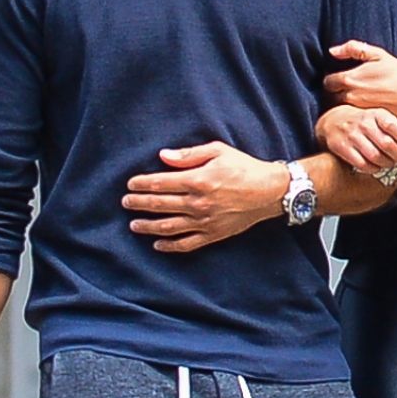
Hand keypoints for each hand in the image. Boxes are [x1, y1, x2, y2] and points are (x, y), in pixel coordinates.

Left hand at [123, 142, 285, 251]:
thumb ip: (189, 155)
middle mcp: (198, 203)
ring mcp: (204, 222)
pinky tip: (157, 244)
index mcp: (198, 181)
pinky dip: (170, 246)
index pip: (161, 183)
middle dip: (139, 204)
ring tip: (134, 224)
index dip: (142, 184)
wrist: (270, 191)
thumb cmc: (244, 167)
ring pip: (168, 227)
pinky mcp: (213, 235)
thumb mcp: (218, 151)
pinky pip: (186, 244)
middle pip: (160, 205)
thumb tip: (163, 156)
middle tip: (125, 202)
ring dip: (148, 226)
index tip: (130, 184)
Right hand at [317, 104, 396, 171]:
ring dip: (386, 164)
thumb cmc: (365, 123)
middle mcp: (364, 123)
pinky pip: (362, 164)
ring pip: (375, 156)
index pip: (392, 125)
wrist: (334, 120)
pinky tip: (375, 166)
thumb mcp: (380, 121)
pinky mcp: (342, 147)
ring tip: (388, 163)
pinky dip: (372, 169)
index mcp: (377, 114)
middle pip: (386, 144)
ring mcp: (352, 136)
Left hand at [325, 41, 396, 114]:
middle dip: (336, 92)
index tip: (340, 79)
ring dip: (343, 103)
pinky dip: (353, 113)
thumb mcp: (378, 54)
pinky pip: (352, 117)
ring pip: (340, 108)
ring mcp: (357, 110)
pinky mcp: (365, 121)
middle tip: (346, 89)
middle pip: (331, 96)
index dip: (332, 79)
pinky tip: (362, 109)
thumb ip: (353, 48)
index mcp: (350, 79)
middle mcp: (350, 96)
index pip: (328, 82)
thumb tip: (332, 51)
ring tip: (354, 99)